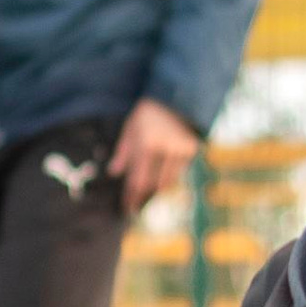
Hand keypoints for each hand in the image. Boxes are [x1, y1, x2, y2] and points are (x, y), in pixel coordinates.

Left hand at [109, 98, 199, 214]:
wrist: (176, 97)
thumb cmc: (148, 114)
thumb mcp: (131, 128)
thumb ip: (123, 151)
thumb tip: (114, 173)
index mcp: (146, 142)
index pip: (138, 178)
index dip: (132, 196)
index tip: (127, 209)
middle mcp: (165, 148)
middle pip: (154, 184)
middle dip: (145, 198)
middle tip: (137, 209)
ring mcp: (180, 150)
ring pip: (169, 181)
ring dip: (157, 191)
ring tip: (148, 198)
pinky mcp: (192, 150)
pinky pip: (179, 172)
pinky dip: (169, 179)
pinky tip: (161, 183)